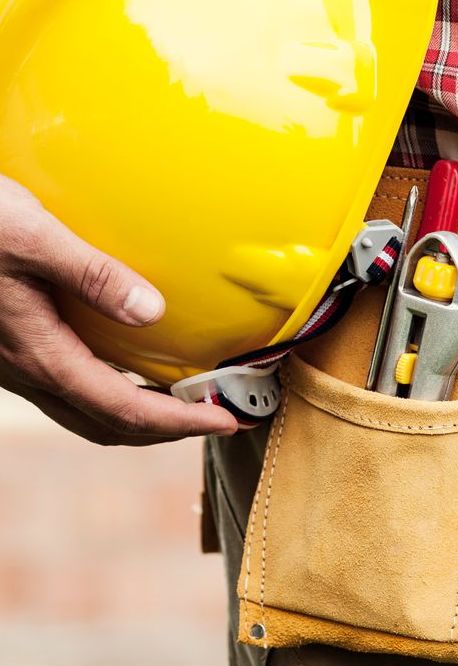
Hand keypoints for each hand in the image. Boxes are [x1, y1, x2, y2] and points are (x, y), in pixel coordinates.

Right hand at [0, 176, 237, 444]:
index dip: (182, 423)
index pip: (126, 410)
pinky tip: (129, 365)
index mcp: (41, 354)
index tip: (229, 420)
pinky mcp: (9, 349)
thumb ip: (92, 273)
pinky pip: (68, 389)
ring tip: (185, 400)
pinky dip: (110, 392)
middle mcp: (27, 371)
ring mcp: (15, 365)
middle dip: (169, 431)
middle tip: (220, 417)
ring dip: (139, 416)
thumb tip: (153, 311)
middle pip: (109, 426)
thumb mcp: (31, 234)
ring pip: (86, 413)